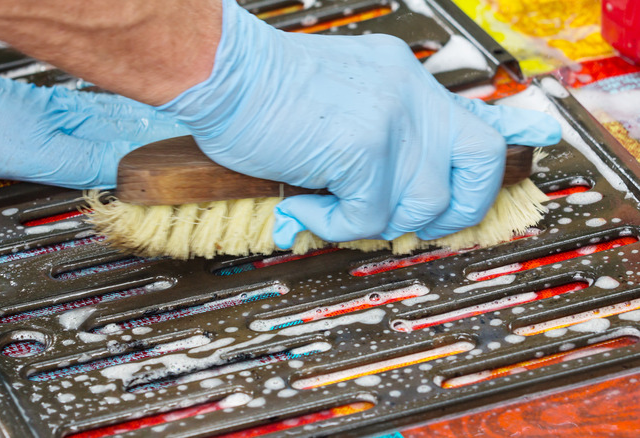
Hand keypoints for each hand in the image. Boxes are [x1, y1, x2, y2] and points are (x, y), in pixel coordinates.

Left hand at [0, 0, 187, 264]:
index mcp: (20, 141)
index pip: (96, 160)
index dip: (137, 173)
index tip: (174, 184)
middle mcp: (37, 120)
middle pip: (116, 131)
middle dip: (160, 142)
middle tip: (204, 149)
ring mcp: (37, 107)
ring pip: (108, 114)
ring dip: (147, 123)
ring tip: (186, 132)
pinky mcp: (30, 102)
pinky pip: (91, 106)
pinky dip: (120, 114)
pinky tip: (132, 117)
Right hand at [159, 0, 561, 248]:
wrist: (223, 72)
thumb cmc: (262, 92)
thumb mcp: (340, 98)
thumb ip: (375, 132)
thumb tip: (391, 190)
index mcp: (404, 78)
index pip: (475, 124)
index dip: (477, 174)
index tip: (462, 201)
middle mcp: (410, 93)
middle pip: (483, 162)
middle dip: (456, 210)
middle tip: (410, 223)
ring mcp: (391, 119)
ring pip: (423, 203)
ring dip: (376, 222)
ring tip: (331, 208)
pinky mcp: (362, 147)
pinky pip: (368, 217)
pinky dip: (333, 225)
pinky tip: (304, 207)